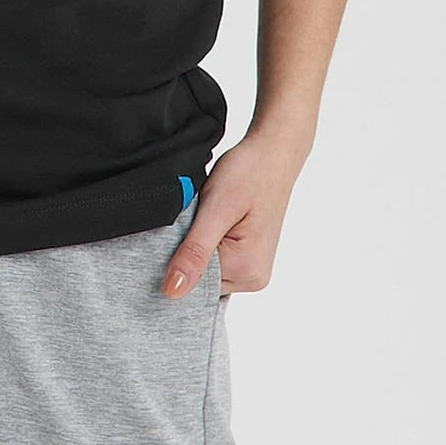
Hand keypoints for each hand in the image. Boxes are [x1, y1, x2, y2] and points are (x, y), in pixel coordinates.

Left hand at [162, 127, 310, 298]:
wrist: (272, 153)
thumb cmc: (249, 173)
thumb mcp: (215, 210)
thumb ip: (194, 252)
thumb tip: (173, 291)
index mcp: (247, 272)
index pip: (192, 283)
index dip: (174, 259)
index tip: (177, 229)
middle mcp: (253, 277)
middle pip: (199, 277)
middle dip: (185, 250)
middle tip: (194, 216)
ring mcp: (252, 267)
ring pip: (204, 266)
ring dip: (194, 243)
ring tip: (206, 215)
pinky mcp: (247, 255)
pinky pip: (214, 256)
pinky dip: (204, 239)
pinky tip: (211, 218)